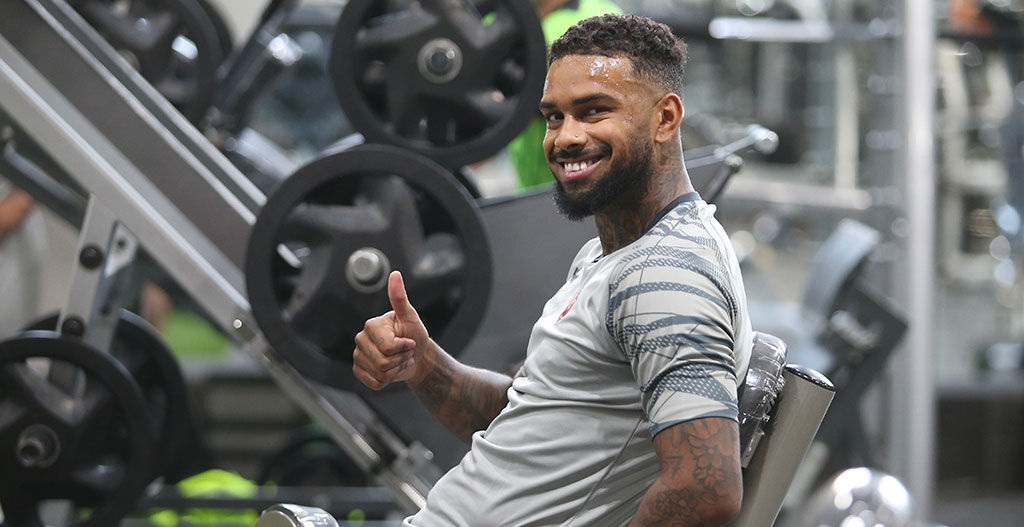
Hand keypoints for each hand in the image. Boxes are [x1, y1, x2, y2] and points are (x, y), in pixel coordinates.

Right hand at [353, 271, 431, 389]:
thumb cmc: (413, 334)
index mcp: (371, 325)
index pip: (389, 347)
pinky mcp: (359, 371)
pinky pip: (374, 383)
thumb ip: (400, 298)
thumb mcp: (410, 317)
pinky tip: (390, 370)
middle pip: (383, 363)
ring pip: (380, 374)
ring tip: (398, 360)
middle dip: (401, 360)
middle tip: (404, 352)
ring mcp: (357, 356)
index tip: (408, 341)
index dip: (405, 348)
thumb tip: (395, 274)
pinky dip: (388, 381)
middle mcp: (360, 339)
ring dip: (396, 370)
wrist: (415, 355)